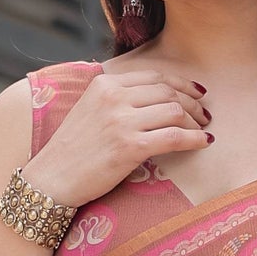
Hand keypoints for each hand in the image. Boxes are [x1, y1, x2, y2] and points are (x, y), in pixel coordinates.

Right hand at [23, 64, 211, 209]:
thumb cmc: (71, 151)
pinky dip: (194, 138)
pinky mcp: (130, 147)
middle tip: (205, 114)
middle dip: (192, 102)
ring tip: (203, 130)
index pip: (153, 76)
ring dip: (195, 121)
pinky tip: (203, 142)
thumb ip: (114, 99)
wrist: (52, 179)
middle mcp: (114, 97)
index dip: (180, 83)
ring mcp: (122, 121)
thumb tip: (149, 98)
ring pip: (174, 111)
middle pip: (167, 91)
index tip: (195, 93)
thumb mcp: (89, 110)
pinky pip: (174, 137)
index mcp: (104, 84)